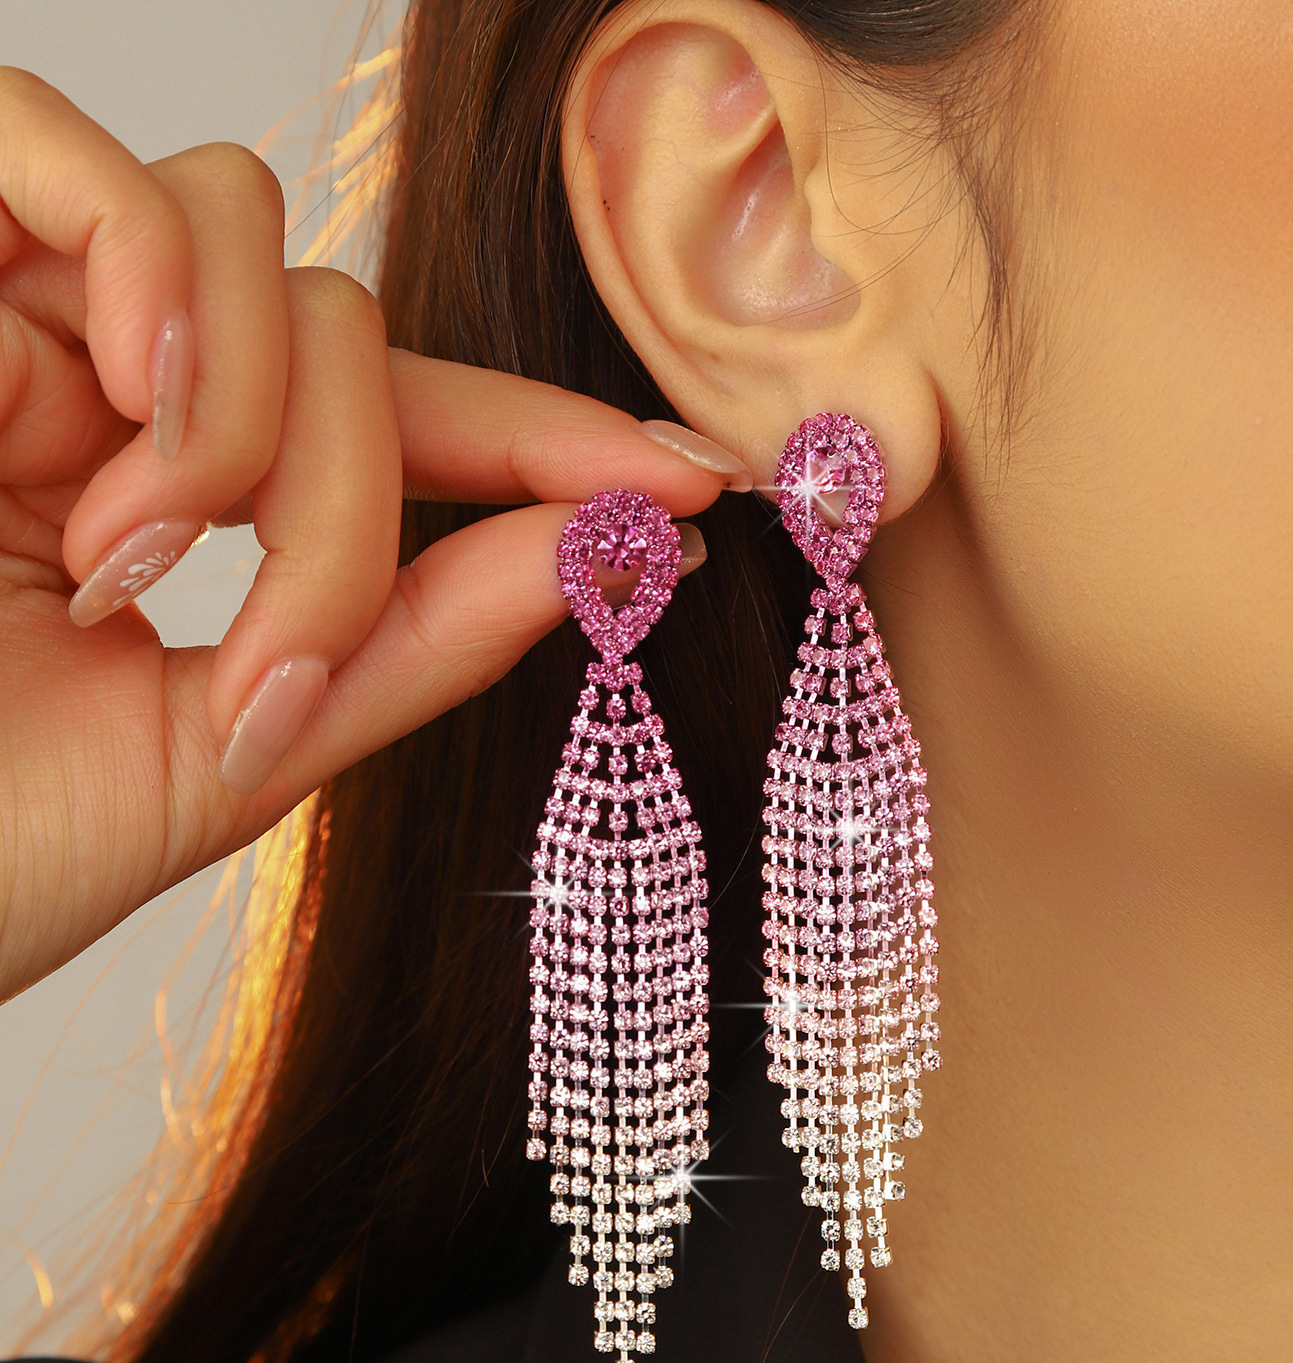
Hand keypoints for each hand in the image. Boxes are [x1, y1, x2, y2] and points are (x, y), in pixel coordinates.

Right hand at [0, 70, 745, 1006]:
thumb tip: (616, 549)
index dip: (542, 439)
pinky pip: (55, 149)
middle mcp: (90, 395)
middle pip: (338, 332)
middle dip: (355, 496)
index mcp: (164, 503)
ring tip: (138, 562)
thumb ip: (417, 639)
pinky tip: (122, 411)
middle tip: (276, 654)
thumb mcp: (245, 751)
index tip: (691, 483)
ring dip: (250, 417)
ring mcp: (0, 324)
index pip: (389, 425)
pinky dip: (145, 274)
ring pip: (241, 245)